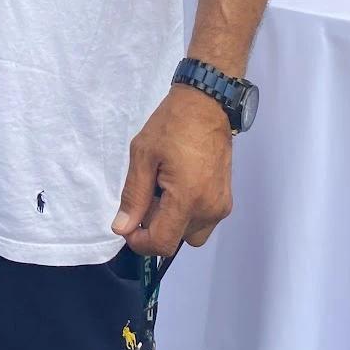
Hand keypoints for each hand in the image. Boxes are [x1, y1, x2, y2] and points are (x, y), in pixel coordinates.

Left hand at [111, 86, 233, 255]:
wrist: (206, 105)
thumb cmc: (171, 125)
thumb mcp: (143, 155)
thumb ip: (133, 196)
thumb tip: (122, 229)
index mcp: (188, 200)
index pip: (162, 244)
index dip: (140, 243)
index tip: (128, 225)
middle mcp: (210, 210)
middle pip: (176, 241)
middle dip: (155, 227)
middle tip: (147, 193)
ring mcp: (221, 206)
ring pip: (190, 234)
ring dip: (172, 221)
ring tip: (163, 188)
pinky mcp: (226, 199)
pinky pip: (202, 221)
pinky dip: (186, 213)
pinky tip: (178, 186)